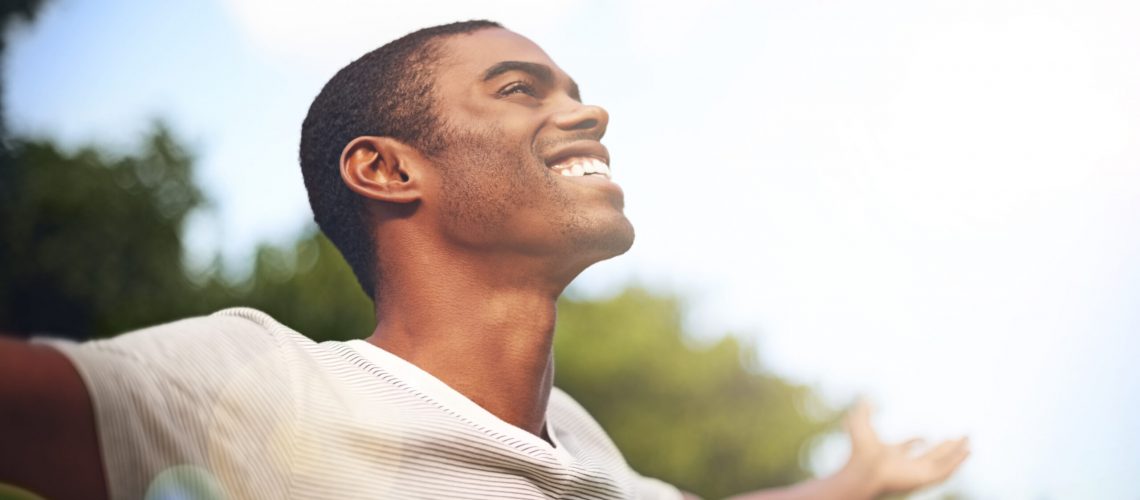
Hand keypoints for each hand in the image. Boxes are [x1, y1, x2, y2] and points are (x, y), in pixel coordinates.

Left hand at [843, 400, 969, 496]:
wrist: (864, 471)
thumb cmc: (859, 451)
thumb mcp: (860, 424)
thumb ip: (864, 410)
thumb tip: (864, 394)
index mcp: (891, 455)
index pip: (907, 449)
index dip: (916, 441)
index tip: (925, 436)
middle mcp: (905, 465)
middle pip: (931, 456)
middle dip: (945, 447)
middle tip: (958, 437)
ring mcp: (917, 473)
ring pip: (942, 462)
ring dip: (956, 452)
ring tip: (968, 440)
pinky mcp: (926, 479)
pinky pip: (947, 471)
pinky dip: (958, 461)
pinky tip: (967, 450)